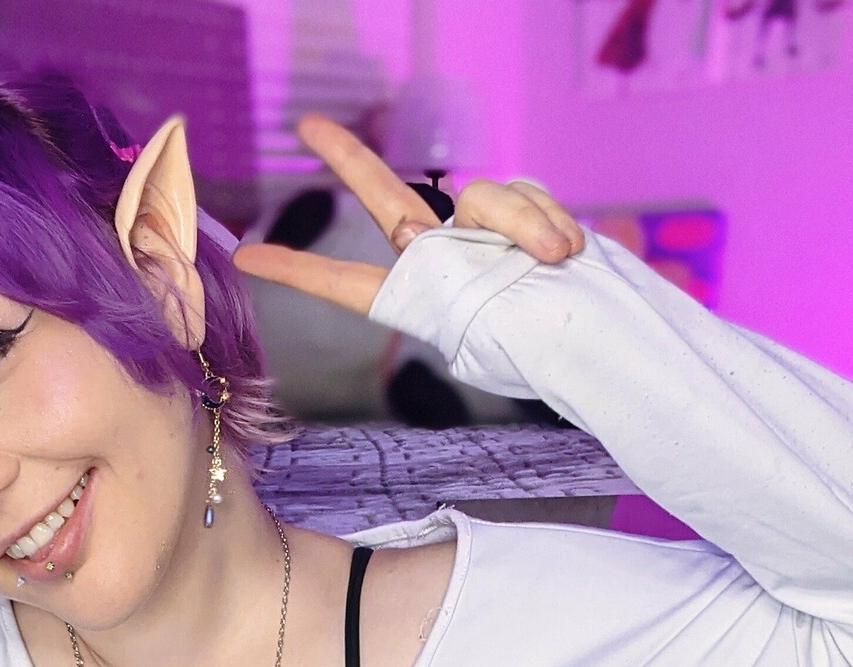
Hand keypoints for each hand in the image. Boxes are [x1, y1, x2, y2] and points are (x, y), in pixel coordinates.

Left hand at [233, 115, 584, 316]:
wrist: (606, 343)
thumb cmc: (546, 355)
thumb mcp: (488, 338)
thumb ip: (464, 273)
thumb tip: (465, 212)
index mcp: (421, 302)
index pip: (347, 284)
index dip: (298, 269)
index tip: (247, 257)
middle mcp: (445, 258)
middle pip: (387, 197)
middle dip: (348, 159)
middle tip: (303, 126)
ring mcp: (483, 233)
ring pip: (482, 194)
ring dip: (521, 225)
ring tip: (554, 261)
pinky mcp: (525, 213)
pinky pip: (526, 194)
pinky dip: (548, 221)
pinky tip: (567, 253)